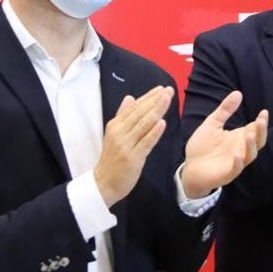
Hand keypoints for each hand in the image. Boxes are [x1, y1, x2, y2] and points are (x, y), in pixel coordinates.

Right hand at [93, 86, 173, 204]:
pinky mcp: (132, 158)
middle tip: (169, 90)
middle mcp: (119, 132)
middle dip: (155, 100)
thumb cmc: (112, 158)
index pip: (134, 107)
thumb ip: (123, 116)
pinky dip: (153, 132)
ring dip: (156, 111)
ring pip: (143, 125)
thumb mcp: (114, 134)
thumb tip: (130, 97)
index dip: (148, 97)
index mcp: (115, 125)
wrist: (103, 183)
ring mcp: (125, 145)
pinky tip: (162, 123)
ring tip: (167, 99)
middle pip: (139, 113)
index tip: (161, 88)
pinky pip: (145, 143)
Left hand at [182, 90, 268, 198]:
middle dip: (261, 131)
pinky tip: (236, 155)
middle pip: (257, 141)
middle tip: (261, 121)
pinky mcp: (227, 173)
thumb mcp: (213, 123)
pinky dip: (238, 163)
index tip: (264, 112)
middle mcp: (241, 149)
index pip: (255, 128)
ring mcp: (236, 162)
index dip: (261, 121)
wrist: (189, 167)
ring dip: (251, 145)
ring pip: (250, 154)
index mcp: (239, 137)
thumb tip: (238, 92)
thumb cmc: (202, 146)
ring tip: (249, 135)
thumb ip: (225, 109)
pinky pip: (236, 169)